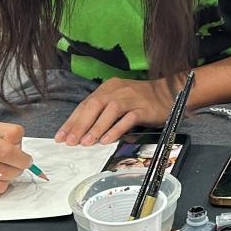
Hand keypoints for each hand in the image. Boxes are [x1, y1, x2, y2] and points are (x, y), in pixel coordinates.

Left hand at [55, 78, 173, 145]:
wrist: (168, 92)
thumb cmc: (140, 99)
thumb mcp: (118, 100)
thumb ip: (102, 112)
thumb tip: (82, 131)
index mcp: (108, 87)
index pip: (86, 104)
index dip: (72, 121)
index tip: (61, 136)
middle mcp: (118, 90)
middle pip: (94, 105)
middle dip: (80, 125)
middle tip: (71, 141)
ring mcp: (131, 98)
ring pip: (110, 111)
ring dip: (96, 128)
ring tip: (86, 143)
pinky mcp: (144, 108)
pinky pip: (128, 119)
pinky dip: (116, 129)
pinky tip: (107, 140)